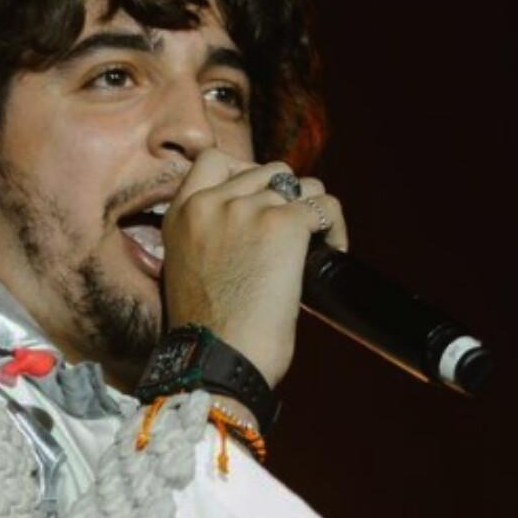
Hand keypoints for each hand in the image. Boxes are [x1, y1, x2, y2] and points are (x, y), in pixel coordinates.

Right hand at [160, 151, 350, 389]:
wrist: (219, 358)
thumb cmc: (209, 333)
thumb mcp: (189, 268)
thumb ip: (209, 236)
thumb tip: (250, 230)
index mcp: (181, 212)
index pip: (214, 159)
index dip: (247, 173)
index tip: (263, 199)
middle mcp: (212, 202)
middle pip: (267, 171)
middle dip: (286, 198)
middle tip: (295, 234)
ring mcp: (247, 209)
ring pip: (301, 186)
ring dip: (312, 212)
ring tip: (316, 244)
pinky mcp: (283, 225)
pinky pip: (325, 206)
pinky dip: (335, 229)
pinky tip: (333, 252)